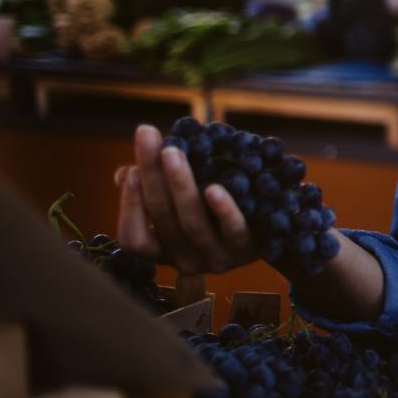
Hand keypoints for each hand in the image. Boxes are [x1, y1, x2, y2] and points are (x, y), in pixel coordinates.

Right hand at [113, 124, 257, 275]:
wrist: (271, 227)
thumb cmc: (213, 210)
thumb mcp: (182, 201)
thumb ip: (153, 188)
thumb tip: (125, 173)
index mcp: (162, 251)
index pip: (132, 238)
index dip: (128, 208)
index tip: (130, 170)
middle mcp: (184, 261)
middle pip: (162, 219)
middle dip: (153, 176)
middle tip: (148, 137)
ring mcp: (216, 259)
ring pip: (192, 224)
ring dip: (180, 186)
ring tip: (172, 153)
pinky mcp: (247, 250)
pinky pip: (233, 230)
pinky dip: (223, 209)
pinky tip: (214, 188)